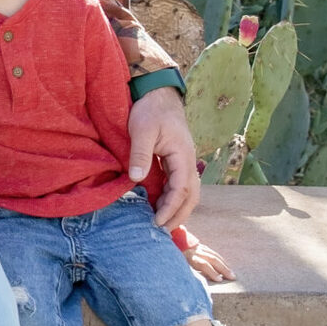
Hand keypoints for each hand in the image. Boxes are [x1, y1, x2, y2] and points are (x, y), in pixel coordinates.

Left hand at [129, 85, 198, 229]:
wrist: (157, 94)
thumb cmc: (150, 110)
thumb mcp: (141, 130)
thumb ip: (140, 155)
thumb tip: (136, 179)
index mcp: (182, 155)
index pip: (181, 189)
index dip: (170, 208)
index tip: (156, 221)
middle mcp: (187, 160)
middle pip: (191, 196)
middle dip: (178, 215)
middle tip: (161, 231)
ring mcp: (183, 161)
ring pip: (188, 192)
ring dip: (177, 209)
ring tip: (161, 224)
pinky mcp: (176, 161)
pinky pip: (179, 185)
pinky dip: (173, 199)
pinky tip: (159, 207)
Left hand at [171, 225, 235, 283]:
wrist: (162, 236)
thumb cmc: (165, 256)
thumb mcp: (172, 264)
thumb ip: (180, 271)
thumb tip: (189, 283)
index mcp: (187, 256)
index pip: (203, 264)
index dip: (212, 272)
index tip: (220, 280)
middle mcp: (194, 250)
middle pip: (212, 259)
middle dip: (223, 269)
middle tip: (233, 278)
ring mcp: (197, 247)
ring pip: (214, 255)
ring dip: (224, 265)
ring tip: (232, 274)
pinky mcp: (197, 245)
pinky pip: (211, 252)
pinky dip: (219, 259)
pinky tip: (225, 265)